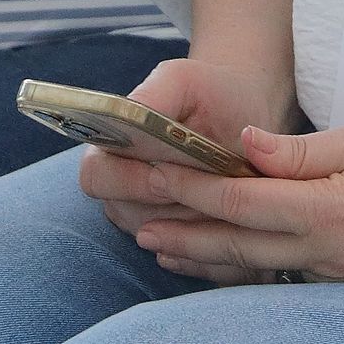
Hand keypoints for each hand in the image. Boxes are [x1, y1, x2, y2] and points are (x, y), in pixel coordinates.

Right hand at [77, 56, 304, 279]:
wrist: (248, 114)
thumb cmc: (210, 92)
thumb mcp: (182, 80)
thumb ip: (153, 96)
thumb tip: (132, 117)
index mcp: (112, 152)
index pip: (96, 178)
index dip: (126, 180)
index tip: (163, 172)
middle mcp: (124, 195)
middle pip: (128, 217)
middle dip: (169, 205)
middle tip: (208, 186)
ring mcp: (152, 225)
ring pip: (166, 243)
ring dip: (198, 225)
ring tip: (231, 196)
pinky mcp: (187, 248)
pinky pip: (199, 262)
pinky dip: (222, 246)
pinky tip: (244, 221)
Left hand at [122, 118, 343, 284]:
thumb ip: (303, 152)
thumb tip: (244, 145)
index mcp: (330, 212)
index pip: (241, 200)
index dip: (189, 188)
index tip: (149, 174)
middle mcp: (327, 253)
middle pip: (236, 244)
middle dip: (181, 228)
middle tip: (132, 218)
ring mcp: (339, 274)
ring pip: (254, 268)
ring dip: (203, 256)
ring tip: (157, 245)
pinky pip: (283, 276)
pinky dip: (242, 268)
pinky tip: (220, 263)